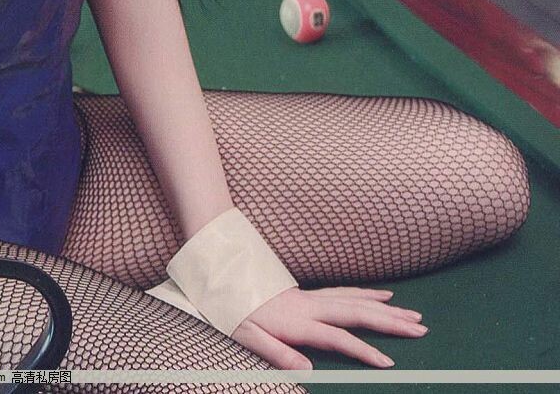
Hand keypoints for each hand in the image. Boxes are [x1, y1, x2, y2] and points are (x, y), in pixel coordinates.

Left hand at [231, 286, 427, 369]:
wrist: (225, 274)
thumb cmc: (233, 309)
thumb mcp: (247, 337)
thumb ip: (278, 354)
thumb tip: (309, 371)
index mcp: (298, 322)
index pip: (339, 338)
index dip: (364, 351)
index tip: (389, 363)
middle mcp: (311, 306)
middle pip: (357, 313)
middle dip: (391, 322)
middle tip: (421, 328)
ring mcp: (312, 298)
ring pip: (356, 300)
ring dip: (386, 307)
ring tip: (413, 313)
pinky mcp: (309, 294)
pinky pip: (346, 292)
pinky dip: (367, 294)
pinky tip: (381, 295)